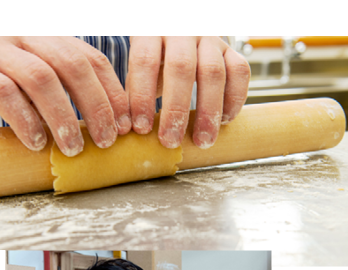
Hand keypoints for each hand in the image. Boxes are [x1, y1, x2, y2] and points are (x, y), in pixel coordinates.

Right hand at [0, 36, 130, 155]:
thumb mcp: (19, 68)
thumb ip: (49, 83)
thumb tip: (88, 120)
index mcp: (40, 36)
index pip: (89, 56)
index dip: (112, 89)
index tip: (125, 121)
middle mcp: (21, 37)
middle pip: (72, 64)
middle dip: (97, 104)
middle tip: (108, 138)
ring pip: (41, 77)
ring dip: (63, 115)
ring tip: (72, 147)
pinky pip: (3, 92)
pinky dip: (24, 119)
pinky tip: (34, 141)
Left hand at [127, 37, 250, 148]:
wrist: (179, 33)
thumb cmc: (154, 59)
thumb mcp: (138, 69)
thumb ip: (132, 94)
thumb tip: (126, 131)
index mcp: (151, 33)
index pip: (145, 62)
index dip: (142, 97)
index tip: (141, 128)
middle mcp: (182, 32)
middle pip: (181, 68)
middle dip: (176, 109)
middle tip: (170, 141)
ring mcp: (210, 39)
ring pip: (214, 72)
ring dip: (209, 110)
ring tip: (203, 140)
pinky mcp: (231, 49)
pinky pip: (240, 72)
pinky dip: (235, 98)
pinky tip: (224, 120)